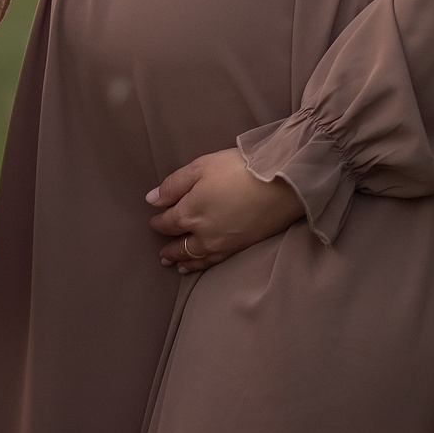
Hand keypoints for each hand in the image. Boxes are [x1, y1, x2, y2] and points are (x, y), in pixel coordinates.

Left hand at [146, 148, 304, 272]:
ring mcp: (221, 244)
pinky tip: (198, 265)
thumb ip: (174, 184)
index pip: (167, 222)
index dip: (158, 221)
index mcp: (189, 212)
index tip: (155, 219)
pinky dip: (201, 266)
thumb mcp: (201, 166)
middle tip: (161, 253)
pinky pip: (213, 262)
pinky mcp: (239, 247)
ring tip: (174, 264)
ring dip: (182, 260)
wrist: (281, 184)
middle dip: (168, 248)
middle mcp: (202, 234)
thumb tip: (152, 200)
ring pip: (195, 257)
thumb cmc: (239, 169)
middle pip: (179, 244)